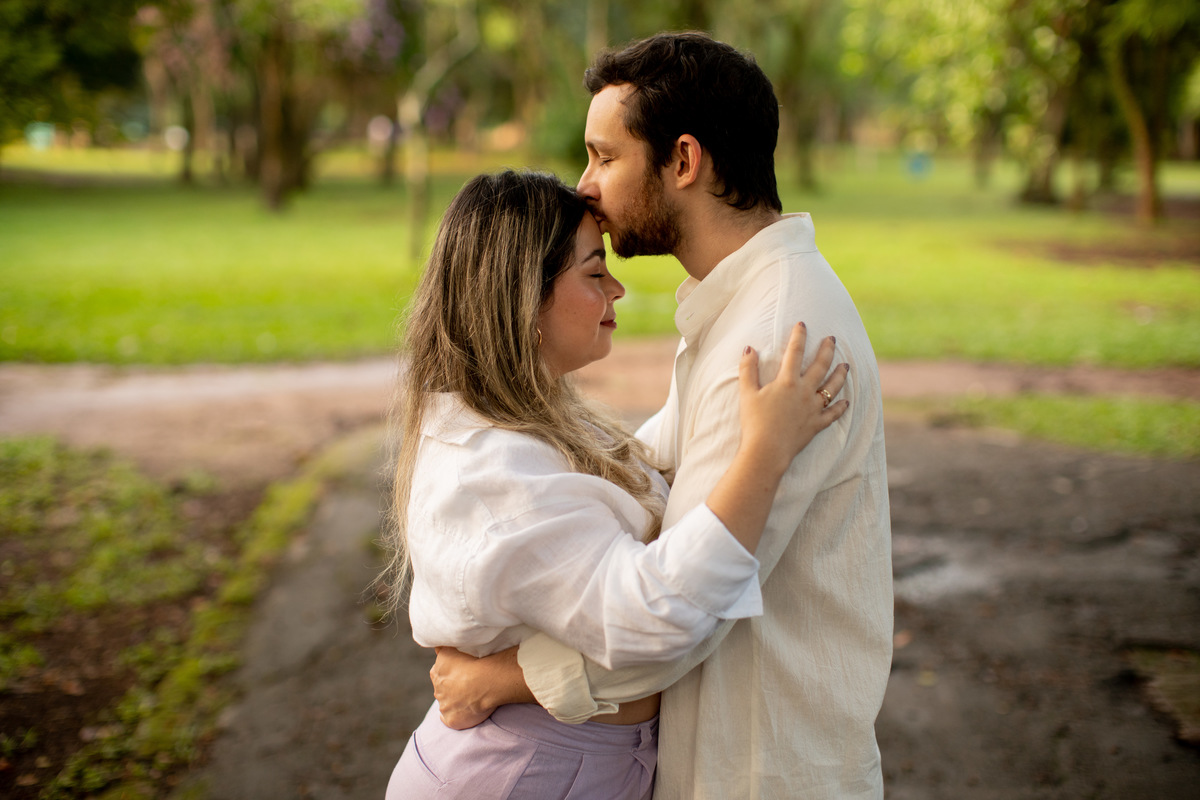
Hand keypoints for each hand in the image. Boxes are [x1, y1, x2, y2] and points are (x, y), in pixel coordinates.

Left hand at [430, 645, 533, 729]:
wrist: (485, 680)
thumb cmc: (473, 661)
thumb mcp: (452, 648)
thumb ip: (442, 647)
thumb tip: (435, 646)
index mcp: (436, 672)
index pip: (440, 674)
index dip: (451, 673)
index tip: (463, 672)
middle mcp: (437, 690)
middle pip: (443, 689)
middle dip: (452, 688)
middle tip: (469, 684)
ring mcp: (444, 706)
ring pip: (447, 704)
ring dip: (455, 701)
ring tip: (472, 696)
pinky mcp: (452, 720)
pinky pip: (449, 720)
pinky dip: (456, 717)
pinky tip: (464, 711)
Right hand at [738, 322, 848, 476]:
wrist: (767, 451)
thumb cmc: (754, 422)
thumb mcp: (747, 393)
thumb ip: (748, 369)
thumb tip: (749, 349)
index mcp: (787, 382)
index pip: (795, 352)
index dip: (799, 336)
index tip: (803, 324)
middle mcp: (804, 392)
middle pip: (820, 366)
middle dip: (827, 350)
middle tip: (832, 339)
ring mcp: (813, 409)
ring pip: (832, 387)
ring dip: (840, 375)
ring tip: (846, 365)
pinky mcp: (816, 425)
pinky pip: (832, 414)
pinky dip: (840, 407)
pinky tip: (846, 402)